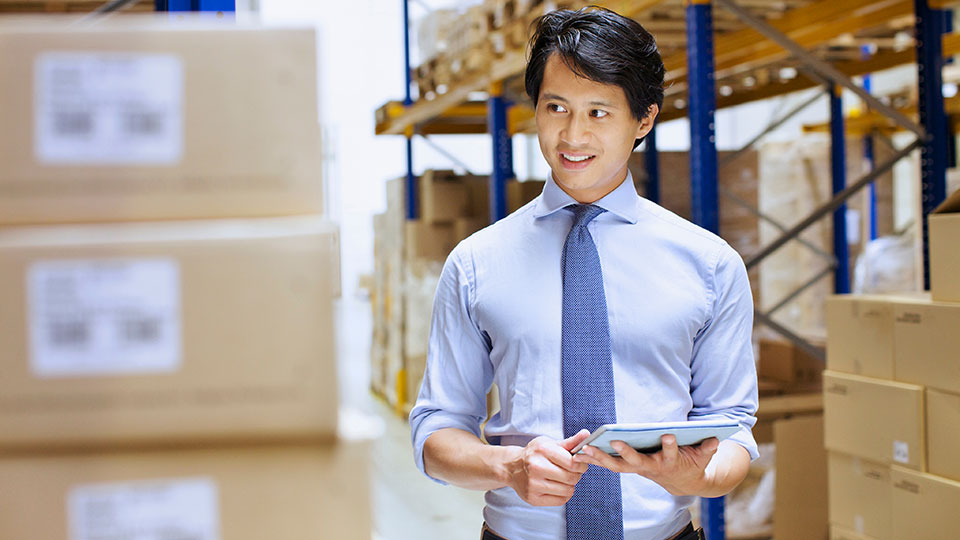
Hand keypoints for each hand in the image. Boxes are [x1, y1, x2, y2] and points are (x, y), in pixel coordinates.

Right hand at [506, 429, 590, 505]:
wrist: (512, 467)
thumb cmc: (535, 454)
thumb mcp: (550, 444)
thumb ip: (570, 442)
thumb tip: (587, 434)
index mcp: (542, 450)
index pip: (573, 463)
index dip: (582, 465)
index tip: (580, 464)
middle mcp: (536, 467)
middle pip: (571, 478)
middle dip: (577, 475)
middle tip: (573, 472)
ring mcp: (533, 484)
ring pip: (567, 490)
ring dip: (571, 485)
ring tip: (564, 479)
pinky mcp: (533, 498)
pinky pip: (560, 501)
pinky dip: (564, 495)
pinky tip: (559, 487)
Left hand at [573, 434, 719, 495]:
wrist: (685, 481)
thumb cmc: (693, 462)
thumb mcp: (704, 456)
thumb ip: (708, 447)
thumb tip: (716, 438)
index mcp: (671, 462)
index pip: (671, 454)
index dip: (670, 446)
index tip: (669, 435)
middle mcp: (652, 467)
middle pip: (637, 461)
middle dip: (627, 452)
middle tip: (616, 442)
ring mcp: (638, 469)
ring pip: (618, 466)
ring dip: (601, 458)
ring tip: (585, 450)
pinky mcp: (629, 468)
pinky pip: (610, 465)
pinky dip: (595, 460)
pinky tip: (580, 453)